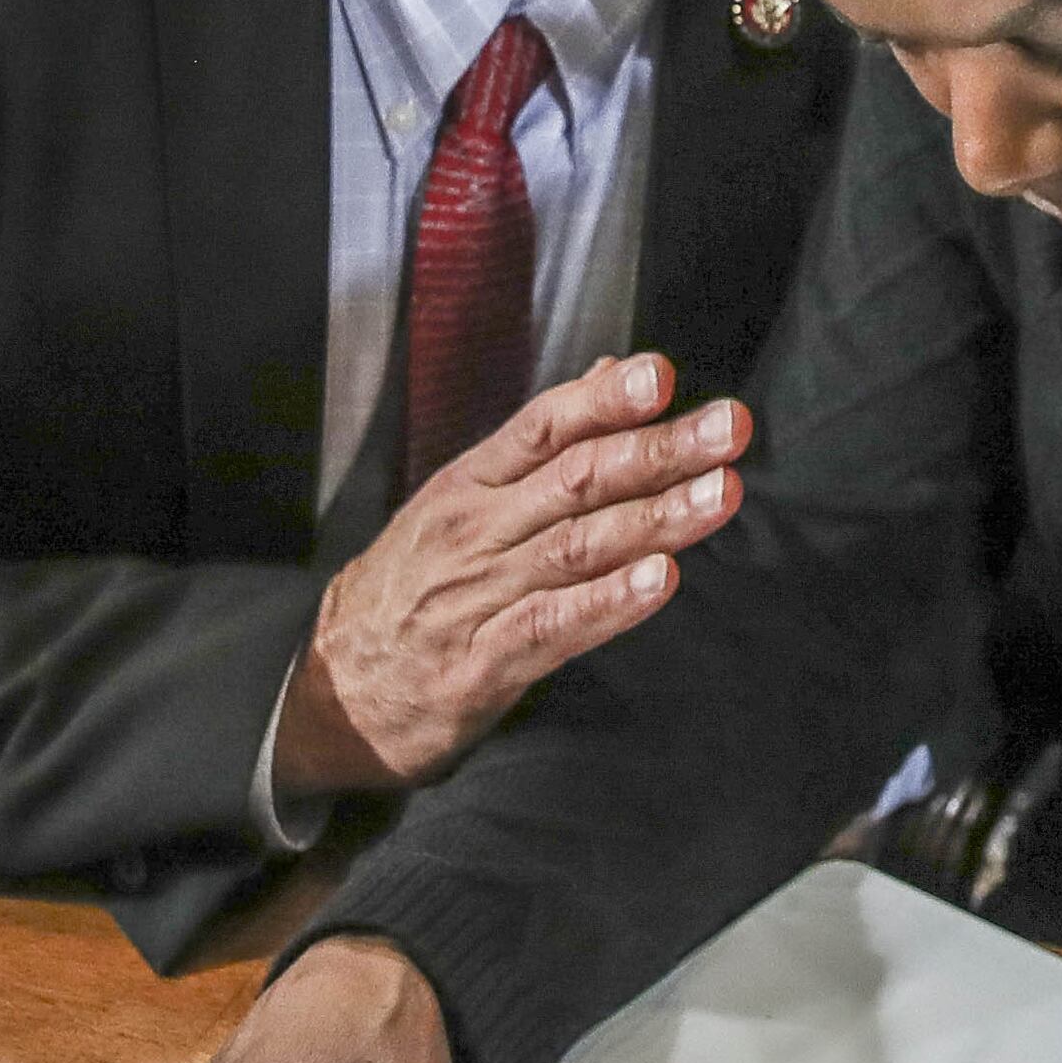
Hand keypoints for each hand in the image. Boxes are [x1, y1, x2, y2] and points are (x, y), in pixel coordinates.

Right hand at [273, 354, 745, 800]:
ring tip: (721, 493)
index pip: (543, 427)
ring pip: (577, 546)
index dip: (604, 399)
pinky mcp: (482, 665)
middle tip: (730, 426)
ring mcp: (478, 595)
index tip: (663, 374)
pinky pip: (553, 626)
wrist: (331, 690)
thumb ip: (543, 442)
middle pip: (577, 479)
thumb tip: (611, 372)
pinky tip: (660, 582)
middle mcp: (476, 530)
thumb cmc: (412, 585)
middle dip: (661, 449)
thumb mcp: (463, 499)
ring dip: (657, 518)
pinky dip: (609, 602)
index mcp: (471, 483)